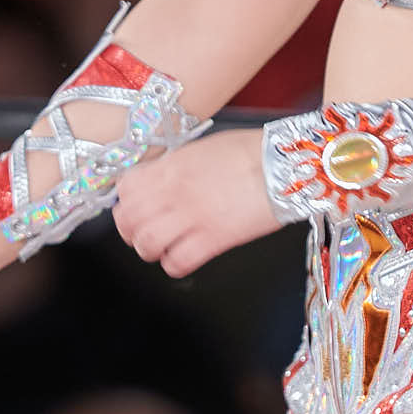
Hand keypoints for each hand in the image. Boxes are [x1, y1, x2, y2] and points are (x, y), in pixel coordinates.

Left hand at [113, 128, 279, 277]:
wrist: (286, 165)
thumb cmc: (254, 152)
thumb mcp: (204, 148)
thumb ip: (177, 166)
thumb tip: (163, 181)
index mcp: (172, 165)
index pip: (126, 188)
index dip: (127, 200)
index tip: (135, 206)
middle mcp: (174, 190)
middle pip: (128, 218)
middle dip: (130, 230)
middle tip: (141, 233)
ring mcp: (191, 215)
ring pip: (146, 243)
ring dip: (149, 249)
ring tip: (161, 248)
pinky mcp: (213, 239)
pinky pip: (177, 262)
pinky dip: (174, 265)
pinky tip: (182, 258)